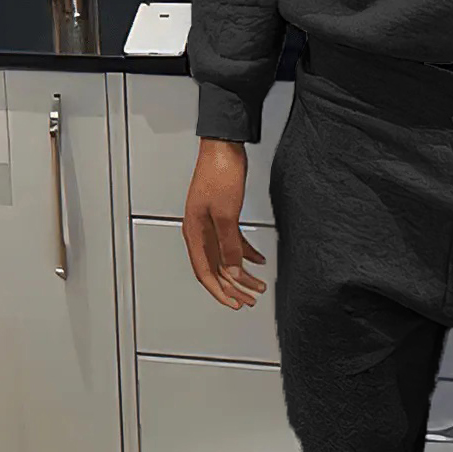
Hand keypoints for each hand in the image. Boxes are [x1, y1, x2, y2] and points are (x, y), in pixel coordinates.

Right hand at [183, 138, 268, 309]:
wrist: (224, 147)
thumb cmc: (219, 174)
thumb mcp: (226, 214)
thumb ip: (229, 245)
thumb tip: (233, 272)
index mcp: (194, 232)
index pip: (205, 272)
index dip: (220, 291)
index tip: (234, 304)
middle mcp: (200, 231)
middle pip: (217, 268)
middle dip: (234, 286)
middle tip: (250, 299)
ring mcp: (211, 224)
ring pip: (226, 257)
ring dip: (242, 272)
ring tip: (257, 285)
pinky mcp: (223, 216)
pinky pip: (233, 242)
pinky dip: (245, 253)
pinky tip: (258, 260)